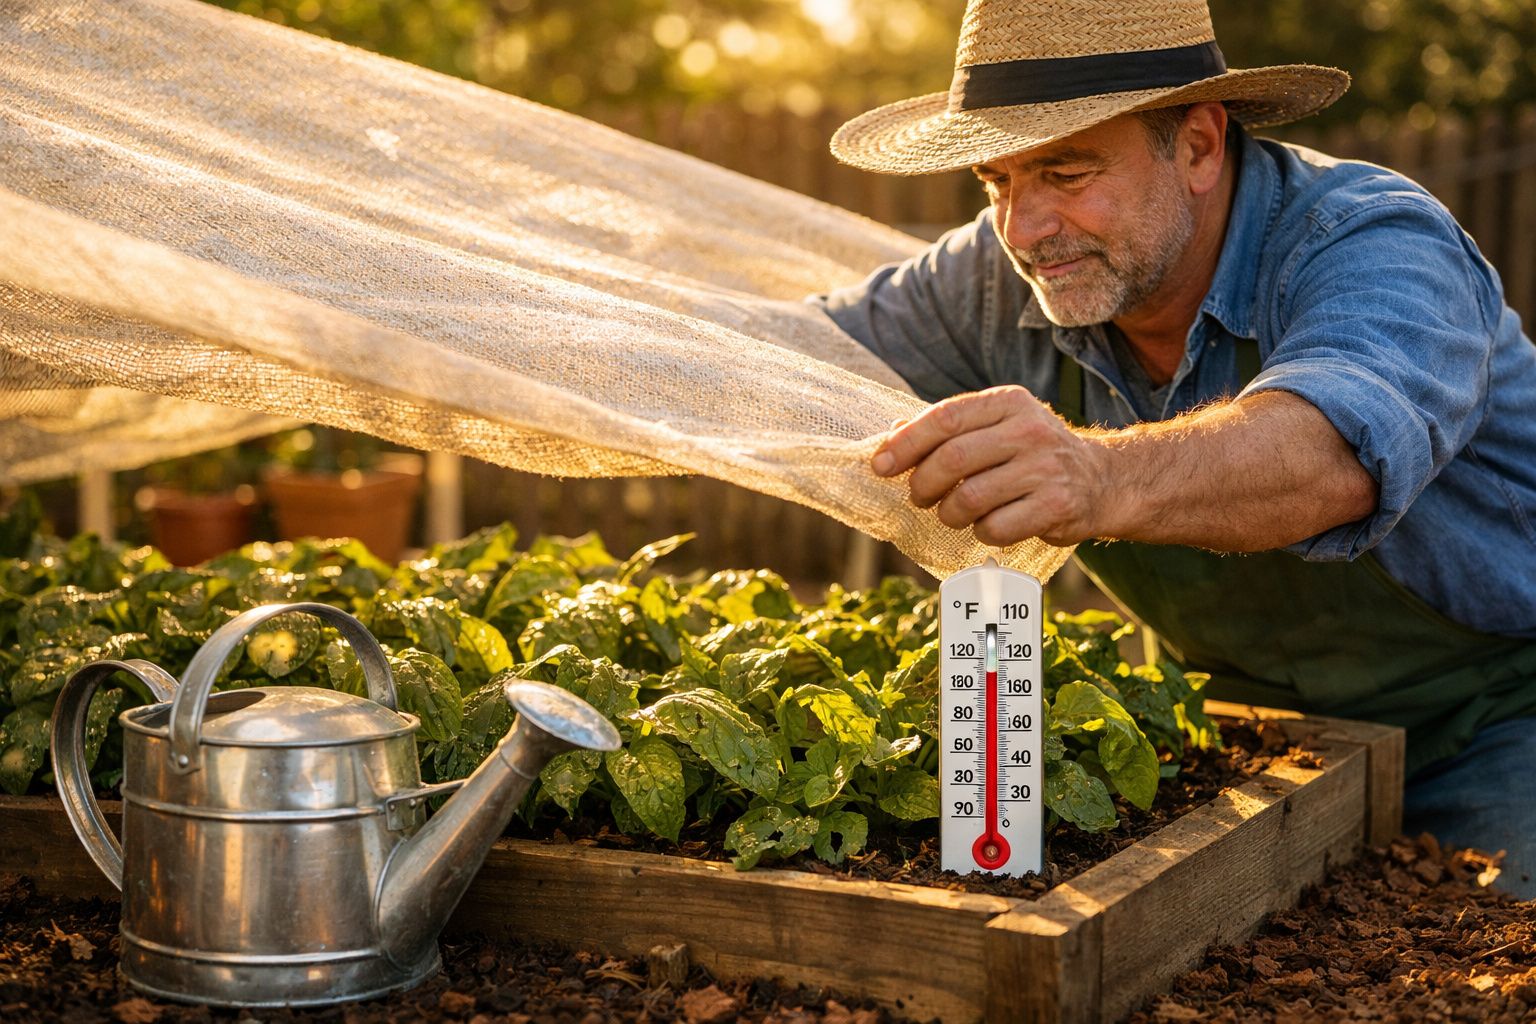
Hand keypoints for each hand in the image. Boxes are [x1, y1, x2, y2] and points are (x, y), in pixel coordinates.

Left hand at [871, 386, 1113, 546]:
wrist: (1101, 480)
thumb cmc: (1032, 454)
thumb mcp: (997, 426)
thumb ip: (949, 429)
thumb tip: (890, 435)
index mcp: (1009, 402)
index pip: (945, 418)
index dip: (906, 443)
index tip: (880, 465)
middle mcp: (1029, 430)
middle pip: (952, 460)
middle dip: (922, 485)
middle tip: (919, 497)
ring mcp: (1045, 469)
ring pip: (969, 499)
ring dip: (949, 514)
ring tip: (953, 513)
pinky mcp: (1056, 507)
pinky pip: (994, 528)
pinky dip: (981, 532)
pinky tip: (988, 524)